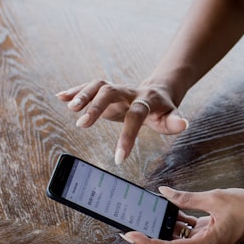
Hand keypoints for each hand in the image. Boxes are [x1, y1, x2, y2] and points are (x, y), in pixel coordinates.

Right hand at [56, 80, 188, 163]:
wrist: (158, 90)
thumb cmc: (163, 110)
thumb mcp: (171, 117)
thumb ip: (174, 122)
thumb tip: (184, 124)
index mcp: (146, 101)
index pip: (136, 115)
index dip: (128, 135)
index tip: (119, 158)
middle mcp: (129, 91)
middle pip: (111, 92)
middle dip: (96, 106)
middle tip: (82, 124)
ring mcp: (117, 89)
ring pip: (98, 85)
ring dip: (83, 94)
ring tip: (69, 107)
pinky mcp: (106, 90)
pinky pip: (89, 87)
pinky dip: (75, 90)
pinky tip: (60, 97)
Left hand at [122, 187, 243, 243]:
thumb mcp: (214, 198)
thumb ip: (187, 198)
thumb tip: (165, 193)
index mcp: (207, 243)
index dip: (148, 243)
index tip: (132, 236)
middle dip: (153, 233)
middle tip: (132, 223)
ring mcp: (209, 241)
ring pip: (181, 236)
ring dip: (167, 225)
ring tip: (149, 212)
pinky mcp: (213, 234)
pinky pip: (191, 230)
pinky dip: (181, 220)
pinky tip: (171, 207)